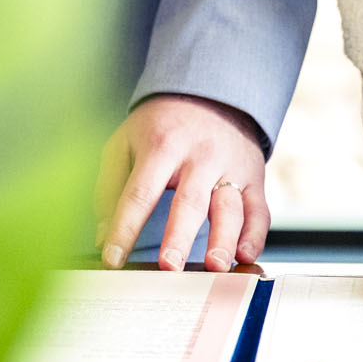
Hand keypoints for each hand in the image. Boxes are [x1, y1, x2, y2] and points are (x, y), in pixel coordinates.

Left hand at [94, 94, 268, 272]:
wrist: (212, 94)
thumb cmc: (162, 126)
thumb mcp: (125, 141)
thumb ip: (110, 186)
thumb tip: (103, 235)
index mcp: (162, 146)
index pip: (140, 192)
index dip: (125, 228)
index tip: (113, 259)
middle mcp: (200, 156)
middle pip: (189, 201)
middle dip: (179, 237)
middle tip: (169, 267)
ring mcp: (230, 168)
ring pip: (229, 208)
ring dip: (223, 239)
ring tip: (215, 266)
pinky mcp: (254, 179)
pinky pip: (259, 211)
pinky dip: (255, 236)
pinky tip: (245, 255)